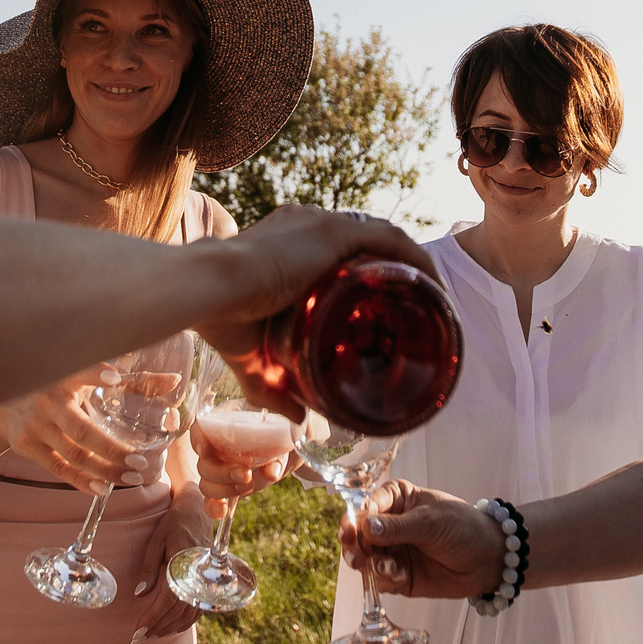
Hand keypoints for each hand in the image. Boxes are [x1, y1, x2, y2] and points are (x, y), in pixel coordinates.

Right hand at [0, 364, 160, 495]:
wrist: (4, 404)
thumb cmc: (60, 386)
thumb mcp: (87, 378)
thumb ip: (132, 381)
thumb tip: (174, 381)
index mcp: (65, 376)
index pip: (80, 372)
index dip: (95, 374)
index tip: (113, 378)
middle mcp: (48, 400)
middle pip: (82, 430)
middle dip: (113, 450)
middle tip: (143, 464)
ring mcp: (35, 425)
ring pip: (73, 454)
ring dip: (104, 470)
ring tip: (133, 478)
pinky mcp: (28, 446)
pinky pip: (58, 468)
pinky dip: (81, 481)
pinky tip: (103, 489)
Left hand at [128, 490, 216, 643]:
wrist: (197, 512)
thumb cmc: (173, 525)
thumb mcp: (156, 542)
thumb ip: (149, 568)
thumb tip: (139, 594)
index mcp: (183, 565)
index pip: (168, 600)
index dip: (153, 617)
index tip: (138, 630)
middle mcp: (197, 576)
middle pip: (178, 612)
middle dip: (158, 628)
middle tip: (139, 639)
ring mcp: (204, 581)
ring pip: (189, 614)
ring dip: (170, 628)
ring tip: (152, 636)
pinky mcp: (207, 584)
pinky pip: (198, 610)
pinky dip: (184, 622)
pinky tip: (171, 628)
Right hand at [191, 421, 290, 512]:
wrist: (283, 443)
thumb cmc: (276, 429)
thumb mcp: (278, 433)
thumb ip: (275, 448)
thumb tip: (271, 473)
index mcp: (222, 424)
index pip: (200, 429)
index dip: (198, 439)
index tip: (205, 450)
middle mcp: (215, 448)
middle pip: (204, 464)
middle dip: (223, 472)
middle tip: (246, 474)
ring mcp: (218, 470)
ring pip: (207, 484)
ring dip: (225, 489)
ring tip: (249, 484)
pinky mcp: (226, 488)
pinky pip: (211, 501)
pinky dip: (213, 508)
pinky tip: (222, 510)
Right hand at [197, 206, 444, 369]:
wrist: (209, 289)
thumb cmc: (219, 318)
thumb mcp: (250, 358)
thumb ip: (271, 388)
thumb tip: (297, 419)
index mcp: (285, 242)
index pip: (333, 250)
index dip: (359, 272)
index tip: (377, 306)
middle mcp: (306, 224)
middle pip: (363, 242)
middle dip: (390, 272)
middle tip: (411, 311)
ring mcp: (321, 224)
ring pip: (383, 238)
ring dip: (411, 267)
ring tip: (431, 302)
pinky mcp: (334, 231)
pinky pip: (391, 241)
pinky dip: (415, 261)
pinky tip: (432, 285)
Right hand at [337, 480, 504, 600]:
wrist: (489, 559)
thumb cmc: (463, 528)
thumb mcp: (431, 522)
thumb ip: (398, 527)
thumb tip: (365, 527)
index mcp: (395, 499)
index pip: (366, 506)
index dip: (355, 518)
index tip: (352, 529)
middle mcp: (388, 525)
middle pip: (358, 535)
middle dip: (354, 546)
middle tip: (356, 555)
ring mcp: (392, 552)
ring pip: (365, 560)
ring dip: (369, 565)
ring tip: (386, 567)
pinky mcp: (398, 577)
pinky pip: (380, 580)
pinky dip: (385, 580)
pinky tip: (400, 576)